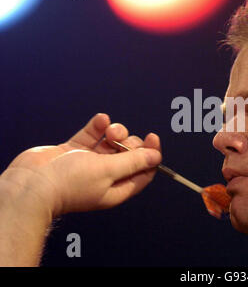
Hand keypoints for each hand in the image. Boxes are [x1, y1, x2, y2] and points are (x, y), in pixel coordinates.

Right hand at [0, 113, 161, 217]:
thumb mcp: (109, 171)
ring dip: (115, 132)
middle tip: (120, 139)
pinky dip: (98, 126)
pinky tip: (100, 120)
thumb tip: (155, 157)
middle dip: (129, 142)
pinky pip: (93, 135)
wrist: (31, 184)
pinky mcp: (74, 151)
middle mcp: (106, 176)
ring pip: (112, 143)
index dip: (151, 155)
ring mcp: (89, 163)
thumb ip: (133, 162)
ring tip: (108, 131)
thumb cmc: (69, 183)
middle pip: (129, 155)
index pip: (144, 172)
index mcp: (117, 188)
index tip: (152, 138)